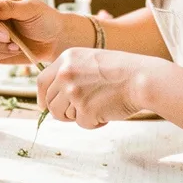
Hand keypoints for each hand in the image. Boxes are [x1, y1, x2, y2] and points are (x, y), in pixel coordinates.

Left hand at [37, 48, 155, 127]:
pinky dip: (94, 123)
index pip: (41, 82)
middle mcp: (66, 74)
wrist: (142, 78)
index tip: (45, 105)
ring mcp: (74, 91)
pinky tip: (107, 111)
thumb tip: (52, 95)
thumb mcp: (89, 61)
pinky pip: (82, 124)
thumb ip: (70, 72)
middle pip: (49, 102)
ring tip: (98, 106)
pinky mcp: (85, 109)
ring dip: (78, 116)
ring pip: (62, 115)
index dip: (42, 97)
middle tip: (81, 110)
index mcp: (66, 59)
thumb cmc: (120, 71)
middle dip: (62, 111)